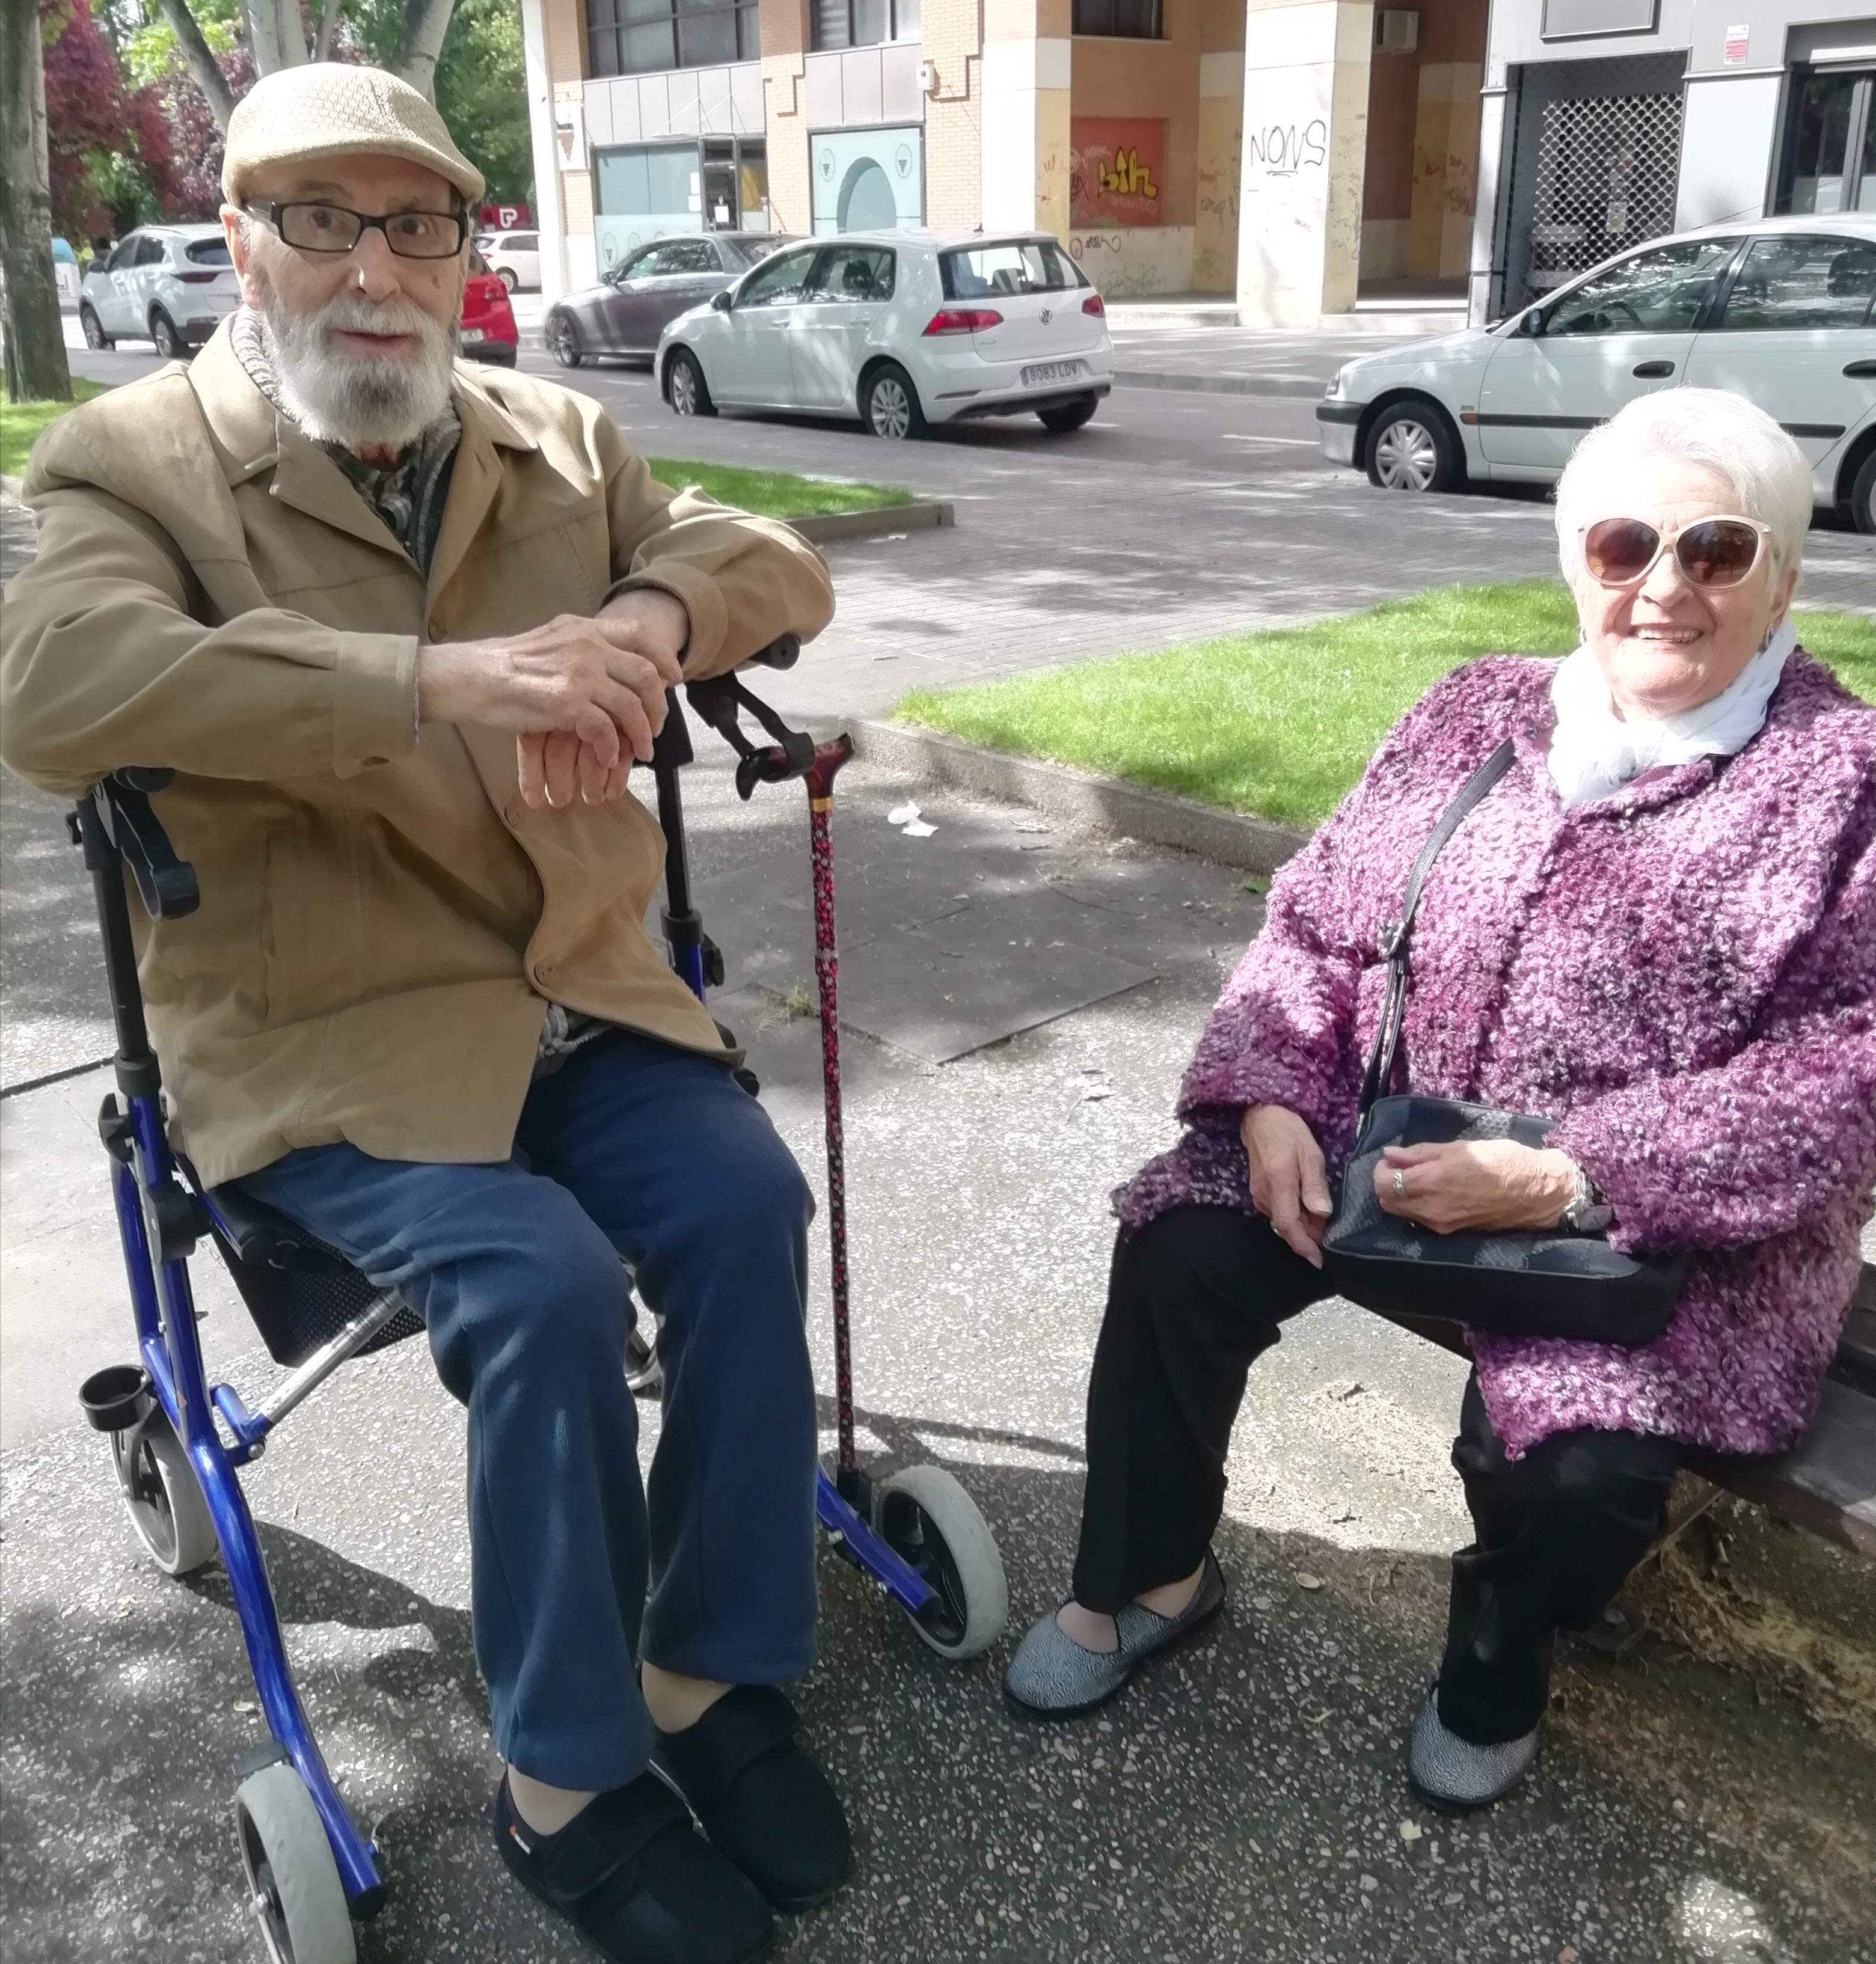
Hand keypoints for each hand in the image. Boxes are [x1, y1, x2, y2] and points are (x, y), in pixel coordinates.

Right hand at [511, 590, 690, 810]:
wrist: (471, 677)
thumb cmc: (505, 666)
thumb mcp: (550, 642)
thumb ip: (581, 648)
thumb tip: (609, 666)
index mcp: (584, 628)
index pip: (639, 633)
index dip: (663, 657)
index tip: (673, 679)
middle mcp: (587, 646)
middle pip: (644, 674)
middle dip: (657, 706)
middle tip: (655, 728)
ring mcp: (579, 673)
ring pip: (630, 706)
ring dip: (640, 734)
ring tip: (640, 752)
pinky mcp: (567, 702)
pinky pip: (605, 730)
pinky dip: (611, 748)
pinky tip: (607, 758)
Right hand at [1242, 1104, 1331, 1268]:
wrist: (1261, 1116)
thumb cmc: (1289, 1131)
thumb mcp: (1310, 1154)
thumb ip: (1314, 1185)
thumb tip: (1321, 1214)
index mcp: (1279, 1184)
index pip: (1288, 1225)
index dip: (1303, 1246)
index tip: (1318, 1260)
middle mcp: (1264, 1194)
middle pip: (1286, 1227)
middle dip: (1308, 1236)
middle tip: (1329, 1232)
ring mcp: (1259, 1194)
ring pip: (1282, 1220)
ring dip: (1303, 1225)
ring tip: (1322, 1217)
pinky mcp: (1259, 1192)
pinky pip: (1278, 1212)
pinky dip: (1294, 1215)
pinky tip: (1307, 1207)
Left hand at [1375, 1141, 1576, 1235]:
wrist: (1537, 1192)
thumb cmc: (1502, 1161)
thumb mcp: (1459, 1148)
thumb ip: (1419, 1154)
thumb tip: (1390, 1155)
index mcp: (1432, 1184)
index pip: (1384, 1185)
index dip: (1380, 1171)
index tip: (1391, 1160)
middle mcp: (1431, 1210)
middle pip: (1388, 1203)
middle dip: (1386, 1185)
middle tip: (1401, 1168)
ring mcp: (1441, 1225)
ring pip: (1403, 1214)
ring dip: (1401, 1197)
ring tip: (1418, 1178)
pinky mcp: (1452, 1232)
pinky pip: (1421, 1220)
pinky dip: (1417, 1206)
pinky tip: (1432, 1192)